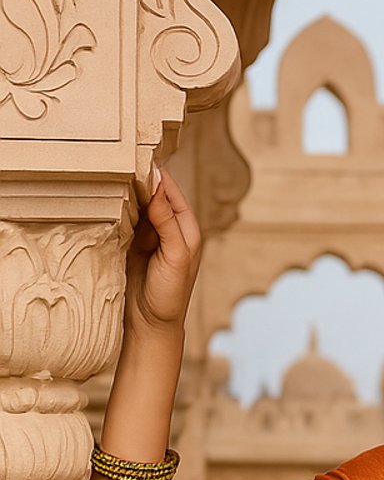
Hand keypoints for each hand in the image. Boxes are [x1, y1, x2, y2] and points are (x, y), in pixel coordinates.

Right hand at [125, 165, 201, 339]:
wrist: (150, 324)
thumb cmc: (170, 294)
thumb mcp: (175, 257)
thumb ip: (168, 223)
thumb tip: (156, 188)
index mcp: (186, 230)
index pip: (171, 192)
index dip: (157, 174)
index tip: (139, 155)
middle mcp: (167, 229)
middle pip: (152, 195)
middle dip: (138, 178)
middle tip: (117, 156)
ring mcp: (146, 235)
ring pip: (135, 204)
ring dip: (124, 190)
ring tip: (108, 169)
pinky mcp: (128, 243)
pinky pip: (121, 218)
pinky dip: (114, 206)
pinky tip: (102, 194)